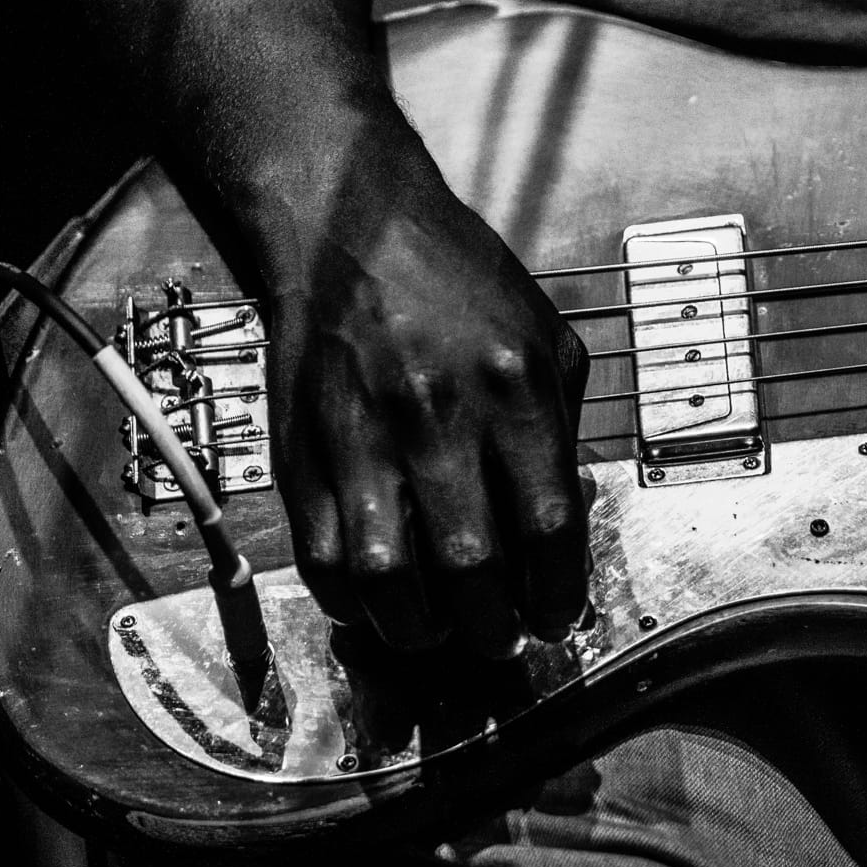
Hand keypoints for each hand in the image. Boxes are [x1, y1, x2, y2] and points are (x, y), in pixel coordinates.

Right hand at [259, 158, 588, 655]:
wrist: (353, 228)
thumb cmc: (463, 284)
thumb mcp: (548, 335)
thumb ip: (563, 426)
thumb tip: (563, 523)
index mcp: (514, 387)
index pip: (548, 524)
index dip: (557, 592)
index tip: (555, 618)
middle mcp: (439, 416)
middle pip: (472, 565)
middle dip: (493, 626)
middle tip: (500, 638)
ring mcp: (363, 437)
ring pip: (389, 577)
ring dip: (419, 630)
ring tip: (440, 635)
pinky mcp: (303, 450)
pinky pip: (322, 557)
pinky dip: (352, 601)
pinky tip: (378, 603)